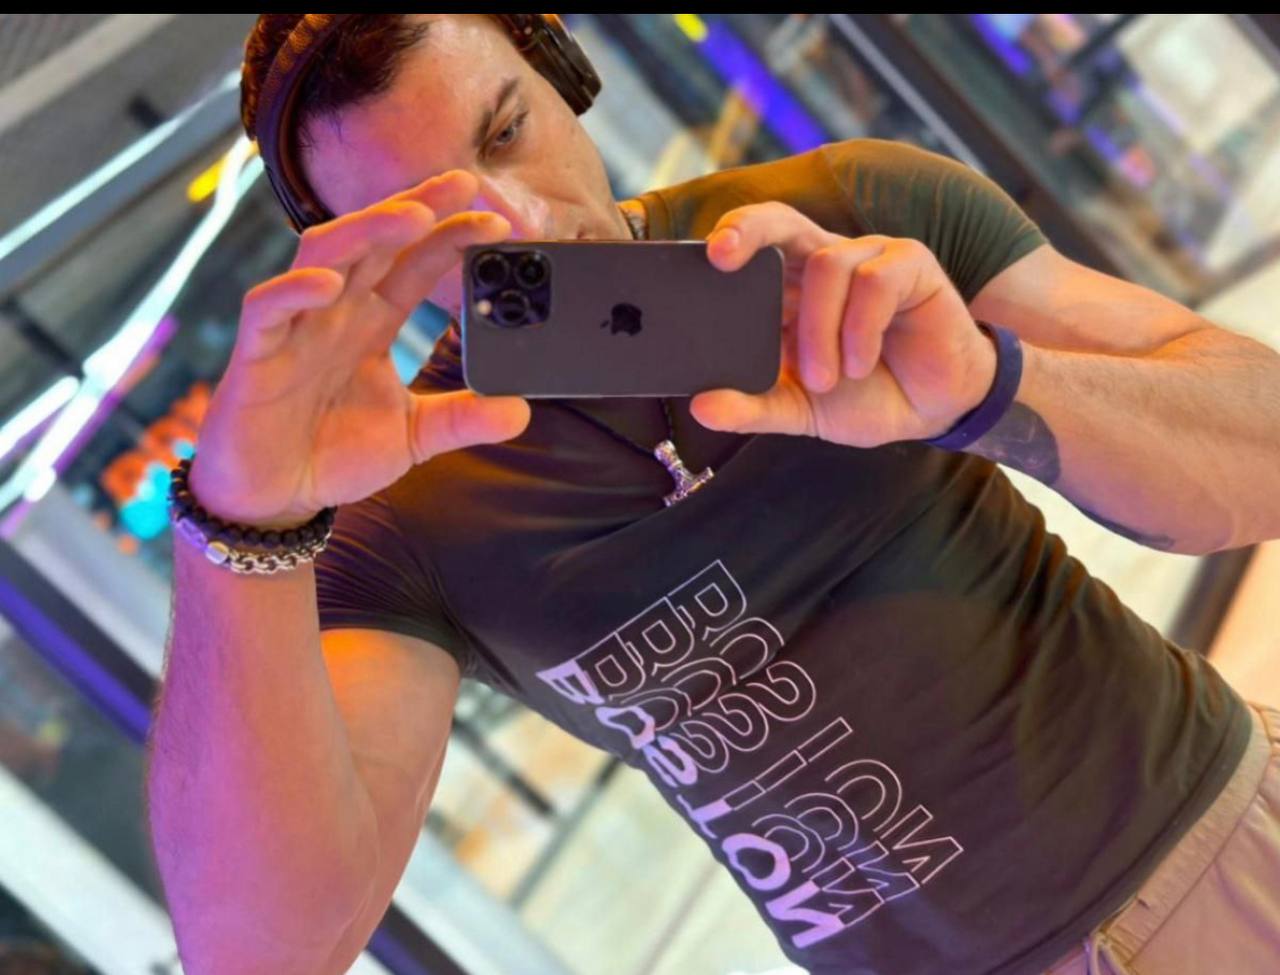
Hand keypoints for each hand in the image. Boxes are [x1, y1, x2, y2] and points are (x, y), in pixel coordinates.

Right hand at [190, 169, 531, 528]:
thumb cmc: (332, 455)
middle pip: (373, 241)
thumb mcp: (412, 436)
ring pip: (324, 255)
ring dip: (366, 230)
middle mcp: (335, 314)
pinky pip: (269, 310)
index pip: (414, 264)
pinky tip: (329, 283)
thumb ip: (462, 419)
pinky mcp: (256, 356)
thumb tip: (521, 412)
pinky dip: (295, 291)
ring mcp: (295, 329)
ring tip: (411, 215)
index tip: (498, 223)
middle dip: (415, 207)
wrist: (274, 499)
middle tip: (462, 184)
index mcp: (371, 323)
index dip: (450, 236)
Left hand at [689, 202, 996, 447]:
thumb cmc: (865, 396)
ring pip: (828, 266)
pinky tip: (861, 363)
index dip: (726, 241)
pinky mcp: (911, 265)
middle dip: (749, 229)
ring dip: (819, 331)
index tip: (705, 259)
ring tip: (826, 378)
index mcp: (791, 290)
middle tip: (723, 257)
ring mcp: (869, 258)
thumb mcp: (801, 408)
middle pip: (780, 221)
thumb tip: (701, 407)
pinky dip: (861, 328)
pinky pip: (875, 280)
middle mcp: (825, 263)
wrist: (934, 411)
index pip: (752, 248)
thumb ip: (753, 407)